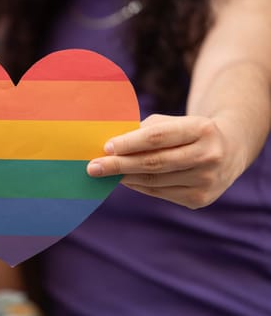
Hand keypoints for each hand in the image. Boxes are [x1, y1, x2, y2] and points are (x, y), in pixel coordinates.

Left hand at [86, 114, 244, 208]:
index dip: (130, 143)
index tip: (106, 147)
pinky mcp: (199, 200)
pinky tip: (124, 180)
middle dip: (119, 165)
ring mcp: (206, 181)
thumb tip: (109, 148)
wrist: (229, 152)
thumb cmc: (188, 133)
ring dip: (125, 177)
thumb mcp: (173, 123)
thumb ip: (145, 131)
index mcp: (201, 129)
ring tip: (103, 173)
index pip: (158, 137)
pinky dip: (138, 186)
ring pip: (154, 181)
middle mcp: (208, 156)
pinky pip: (159, 193)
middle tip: (92, 167)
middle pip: (154, 162)